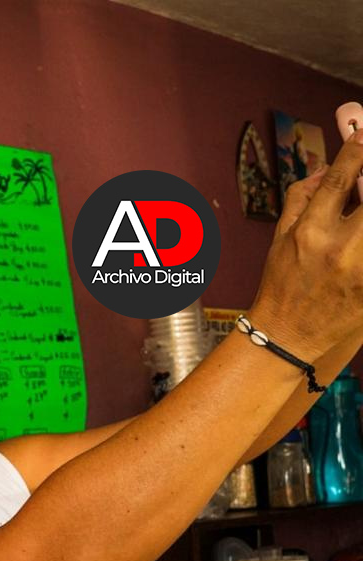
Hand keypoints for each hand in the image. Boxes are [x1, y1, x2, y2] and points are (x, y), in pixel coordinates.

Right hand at [248, 130, 362, 360]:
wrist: (288, 337)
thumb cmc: (282, 285)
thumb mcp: (281, 236)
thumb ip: (302, 195)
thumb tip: (329, 165)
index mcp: (310, 233)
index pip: (342, 178)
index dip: (359, 149)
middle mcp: (342, 249)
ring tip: (357, 213)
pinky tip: (358, 237)